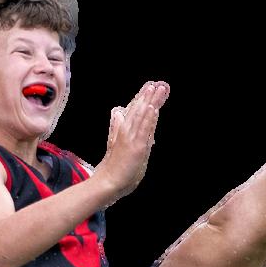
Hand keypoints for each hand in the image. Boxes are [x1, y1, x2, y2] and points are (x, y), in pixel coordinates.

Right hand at [95, 81, 169, 201]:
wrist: (108, 182)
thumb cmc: (113, 168)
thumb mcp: (114, 144)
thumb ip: (115, 127)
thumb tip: (117, 113)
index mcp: (122, 130)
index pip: (134, 112)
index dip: (142, 98)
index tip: (149, 87)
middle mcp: (126, 131)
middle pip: (138, 110)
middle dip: (147, 96)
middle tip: (156, 84)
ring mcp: (131, 138)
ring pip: (142, 116)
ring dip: (150, 102)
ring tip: (157, 89)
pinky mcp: (137, 147)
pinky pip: (144, 129)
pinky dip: (148, 118)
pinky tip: (153, 108)